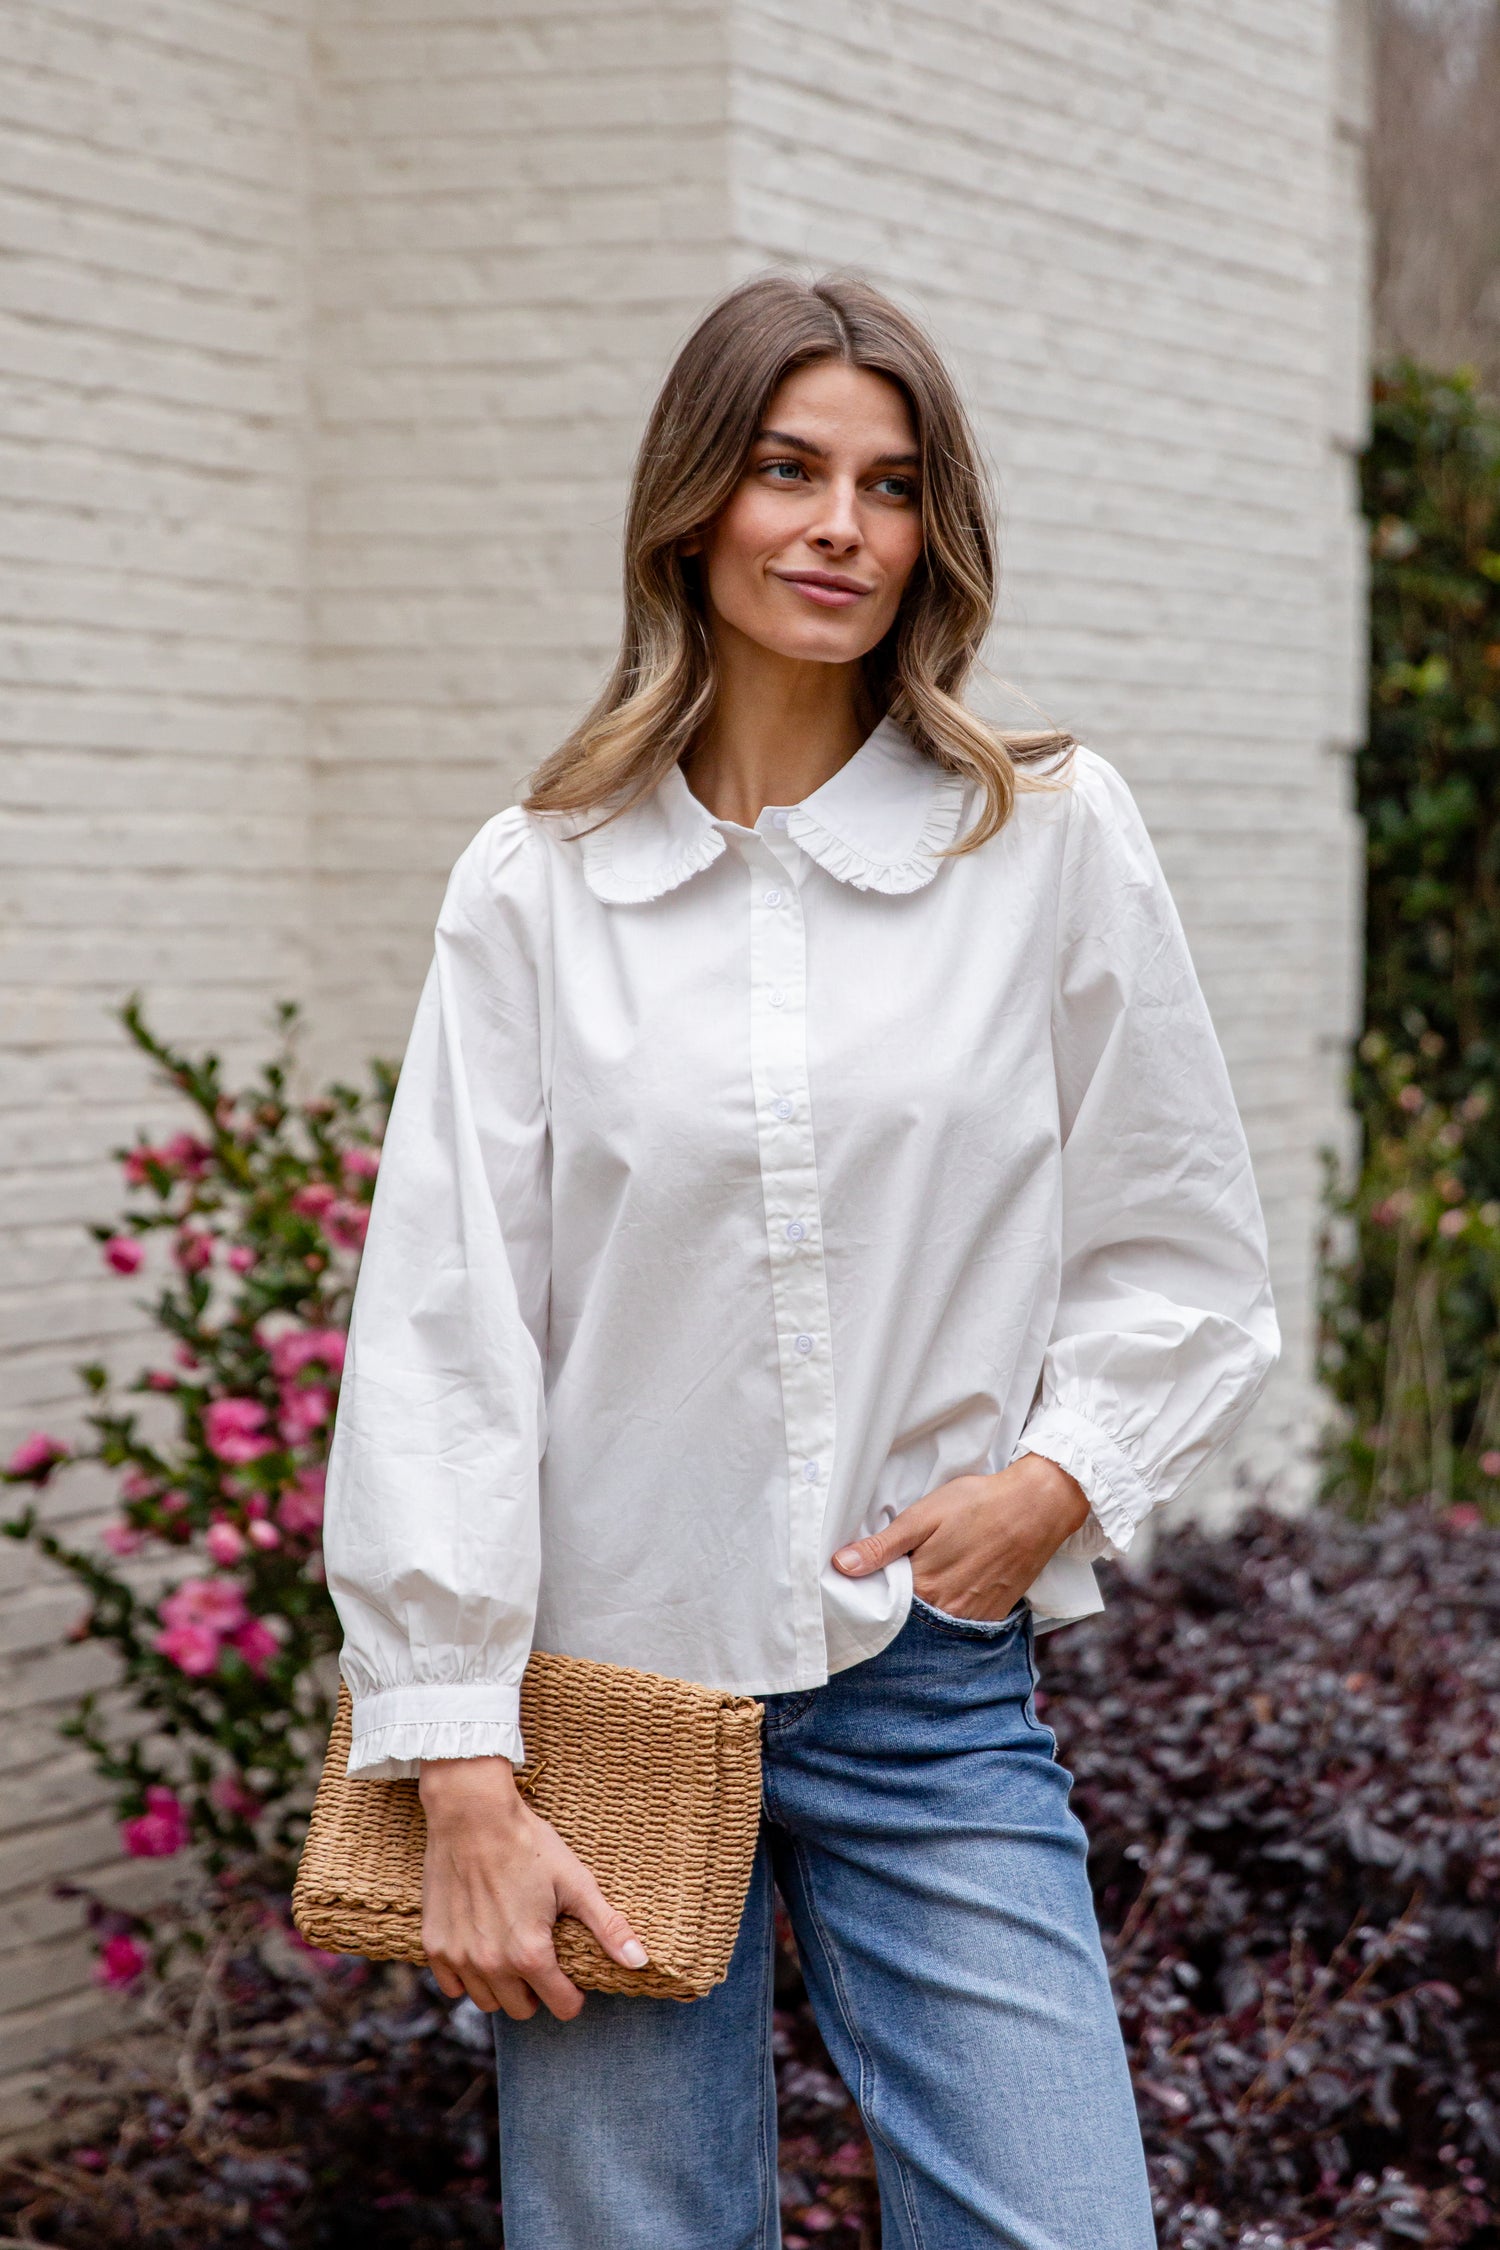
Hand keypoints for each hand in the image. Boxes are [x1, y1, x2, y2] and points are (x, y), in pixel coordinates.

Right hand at [418, 1756, 648, 2020]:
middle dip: (537, 1992)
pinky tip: (481, 1947)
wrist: (471, 1814)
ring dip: (503, 1986)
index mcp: (531, 1954)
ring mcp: (460, 1958)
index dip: (573, 1994)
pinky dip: (468, 1975)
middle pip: (522, 2011)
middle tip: (542, 1958)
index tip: (573, 1975)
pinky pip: (453, 1986)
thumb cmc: (528, 1845)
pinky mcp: (435, 1946)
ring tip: (512, 1952)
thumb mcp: (576, 1883)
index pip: (561, 2007)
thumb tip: (641, 1962)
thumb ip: (608, 1928)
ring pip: (487, 2002)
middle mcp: (492, 1966)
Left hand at [832, 1454, 1090, 1621]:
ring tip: (920, 1588)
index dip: (871, 1596)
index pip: (883, 1607)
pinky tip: (947, 1594)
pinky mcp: (995, 1614)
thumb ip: (883, 1546)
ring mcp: (974, 1616)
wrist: (1038, 1507)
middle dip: (895, 1609)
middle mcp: (948, 1611)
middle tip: (891, 1585)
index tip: (861, 1586)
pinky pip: (963, 1627)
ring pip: (935, 1626)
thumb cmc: (978, 1505)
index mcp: (925, 1586)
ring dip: (923, 1615)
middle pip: (909, 1622)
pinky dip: (949, 1615)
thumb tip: (841, 1566)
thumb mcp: (923, 1516)